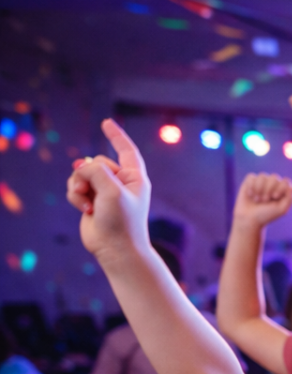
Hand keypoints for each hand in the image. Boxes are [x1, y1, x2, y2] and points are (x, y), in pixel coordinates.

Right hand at [66, 119, 150, 262]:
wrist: (116, 250)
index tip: (106, 123)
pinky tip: (84, 210)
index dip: (116, 136)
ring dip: (79, 186)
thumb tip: (80, 166)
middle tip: (92, 191)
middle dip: (88, 173)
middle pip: (95, 161)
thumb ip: (96, 170)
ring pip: (81, 174)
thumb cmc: (122, 222)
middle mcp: (120, 183)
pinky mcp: (91, 201)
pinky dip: (76, 197)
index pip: (126, 150)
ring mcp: (105, 192)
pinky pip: (75, 187)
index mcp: (134, 178)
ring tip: (87, 204)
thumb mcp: (111, 191)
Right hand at [233, 173, 291, 228]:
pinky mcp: (250, 182)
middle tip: (265, 200)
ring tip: (257, 199)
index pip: (286, 181)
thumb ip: (290, 198)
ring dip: (259, 189)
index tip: (275, 197)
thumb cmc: (267, 215)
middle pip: (274, 177)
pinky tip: (251, 195)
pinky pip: (252, 177)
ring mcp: (262, 182)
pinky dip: (251, 186)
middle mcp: (273, 185)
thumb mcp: (281, 209)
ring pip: (263, 176)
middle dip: (269, 189)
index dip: (280, 187)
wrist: (250, 219)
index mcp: (283, 191)